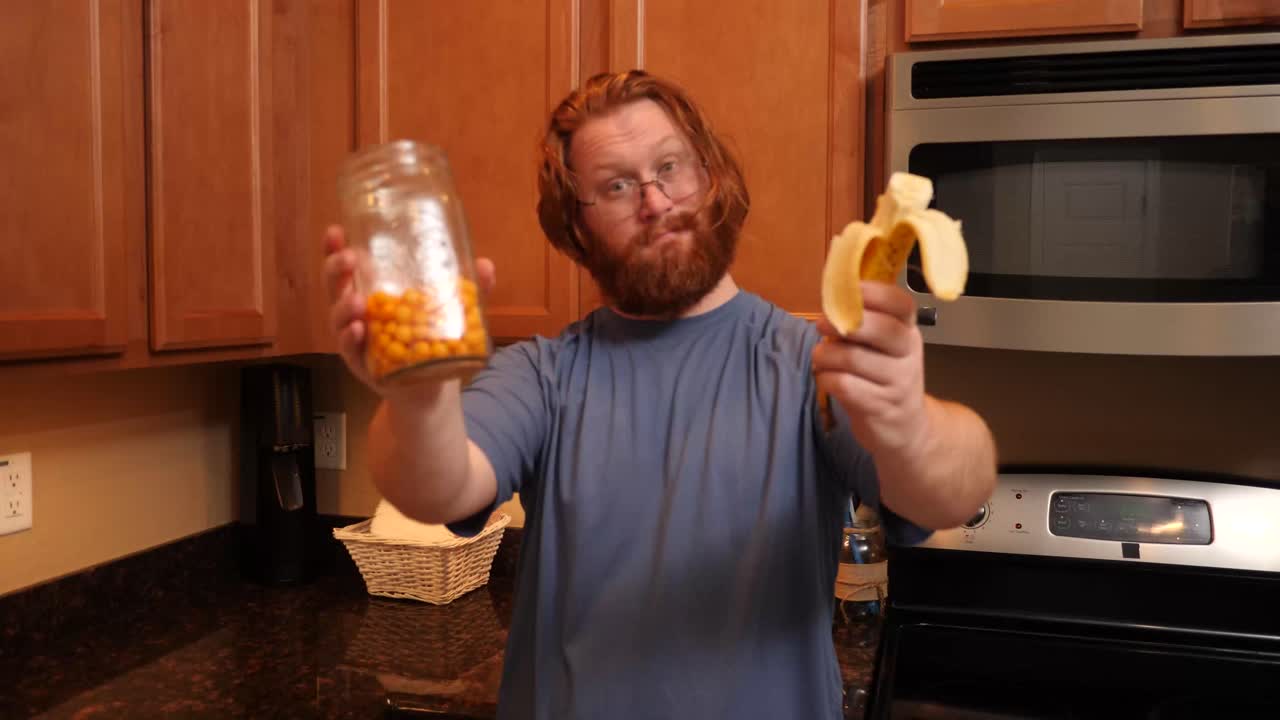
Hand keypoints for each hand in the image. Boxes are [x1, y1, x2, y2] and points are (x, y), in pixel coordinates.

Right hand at [323, 224, 496, 396]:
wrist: (430, 388)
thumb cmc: (430, 342)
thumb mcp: (448, 313)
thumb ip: (466, 291)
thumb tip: (486, 265)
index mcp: (372, 294)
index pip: (348, 268)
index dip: (336, 249)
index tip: (337, 230)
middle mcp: (358, 315)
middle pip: (335, 288)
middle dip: (336, 269)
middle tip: (350, 259)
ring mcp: (357, 340)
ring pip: (339, 319)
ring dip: (343, 307)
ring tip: (357, 300)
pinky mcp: (362, 365)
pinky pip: (350, 351)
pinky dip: (351, 339)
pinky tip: (359, 329)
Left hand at [812, 281, 927, 456]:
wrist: (906, 429)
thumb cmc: (885, 379)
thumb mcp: (884, 348)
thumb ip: (864, 325)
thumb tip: (831, 300)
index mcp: (909, 332)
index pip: (901, 304)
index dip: (875, 292)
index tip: (848, 289)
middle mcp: (908, 354)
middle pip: (880, 329)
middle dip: (842, 323)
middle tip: (820, 324)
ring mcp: (898, 383)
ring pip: (854, 358)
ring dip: (826, 355)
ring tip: (819, 357)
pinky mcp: (881, 407)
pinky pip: (845, 385)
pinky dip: (826, 378)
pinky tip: (825, 378)